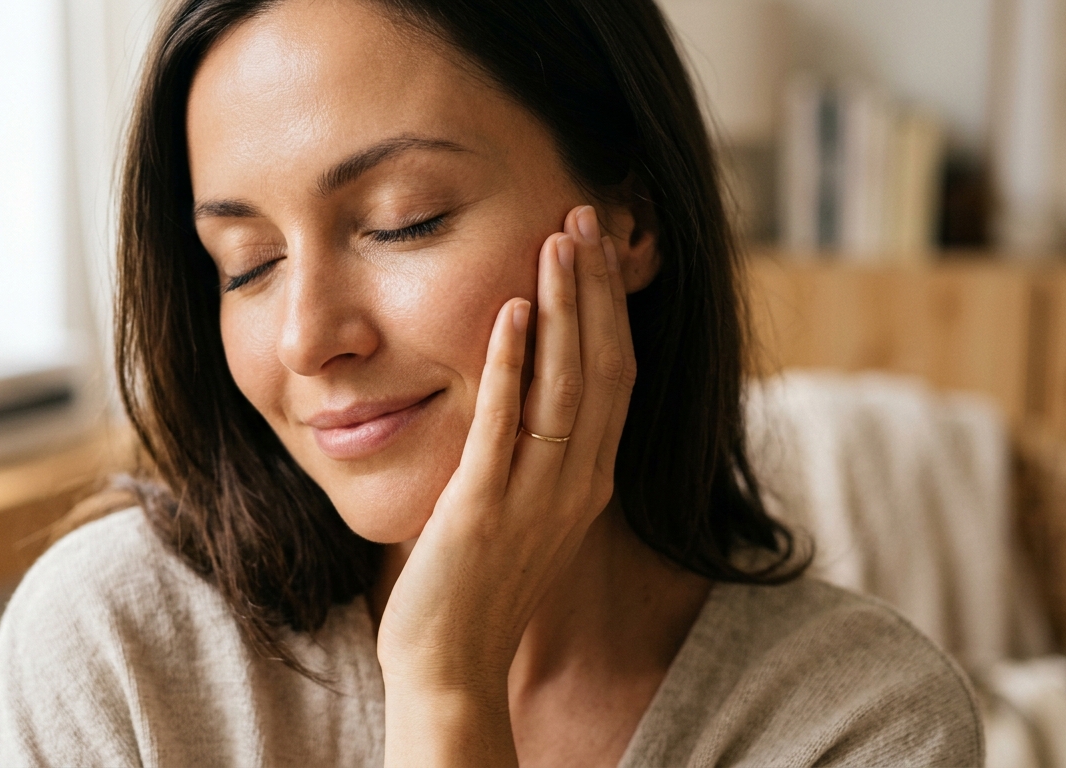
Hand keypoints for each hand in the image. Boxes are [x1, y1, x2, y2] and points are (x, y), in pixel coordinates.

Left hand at [377, 205, 637, 766]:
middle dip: (596, 288)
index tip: (600, 248)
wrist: (450, 664)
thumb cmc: (479, 583)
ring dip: (564, 309)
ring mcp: (534, 498)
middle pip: (602, 368)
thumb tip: (528, 390)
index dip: (612, 309)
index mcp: (587, 480)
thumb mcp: (524, 508)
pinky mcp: (482, 510)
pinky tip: (510, 313)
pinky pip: (505, 427)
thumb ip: (535, 451)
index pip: (615, 377)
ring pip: (566, 386)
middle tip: (585, 215)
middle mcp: (576, 484)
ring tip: (559, 240)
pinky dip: (511, 366)